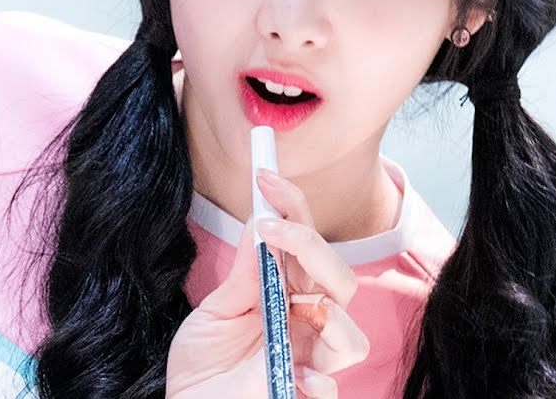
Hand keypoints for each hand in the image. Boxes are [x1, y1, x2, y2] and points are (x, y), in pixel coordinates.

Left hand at [166, 170, 368, 397]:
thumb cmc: (204, 366)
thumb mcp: (217, 310)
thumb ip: (244, 272)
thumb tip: (258, 218)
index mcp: (286, 296)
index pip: (306, 246)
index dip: (294, 208)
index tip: (266, 177)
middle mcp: (305, 324)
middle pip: (340, 279)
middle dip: (311, 245)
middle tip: (270, 222)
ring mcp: (310, 361)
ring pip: (352, 334)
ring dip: (326, 312)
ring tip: (286, 304)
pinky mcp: (306, 396)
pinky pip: (333, 386)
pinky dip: (319, 379)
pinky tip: (295, 375)